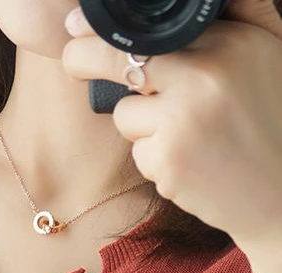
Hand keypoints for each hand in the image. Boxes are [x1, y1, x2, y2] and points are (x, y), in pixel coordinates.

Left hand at [61, 0, 281, 252]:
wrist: (280, 193)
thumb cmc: (274, 119)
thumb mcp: (272, 51)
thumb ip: (242, 13)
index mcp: (230, 42)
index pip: (152, 28)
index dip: (105, 28)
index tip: (80, 26)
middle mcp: (205, 75)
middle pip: (119, 58)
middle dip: (84, 58)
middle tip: (72, 61)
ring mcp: (183, 120)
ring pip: (124, 113)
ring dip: (142, 125)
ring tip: (186, 136)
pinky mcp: (168, 161)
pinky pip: (137, 152)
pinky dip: (155, 159)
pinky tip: (189, 163)